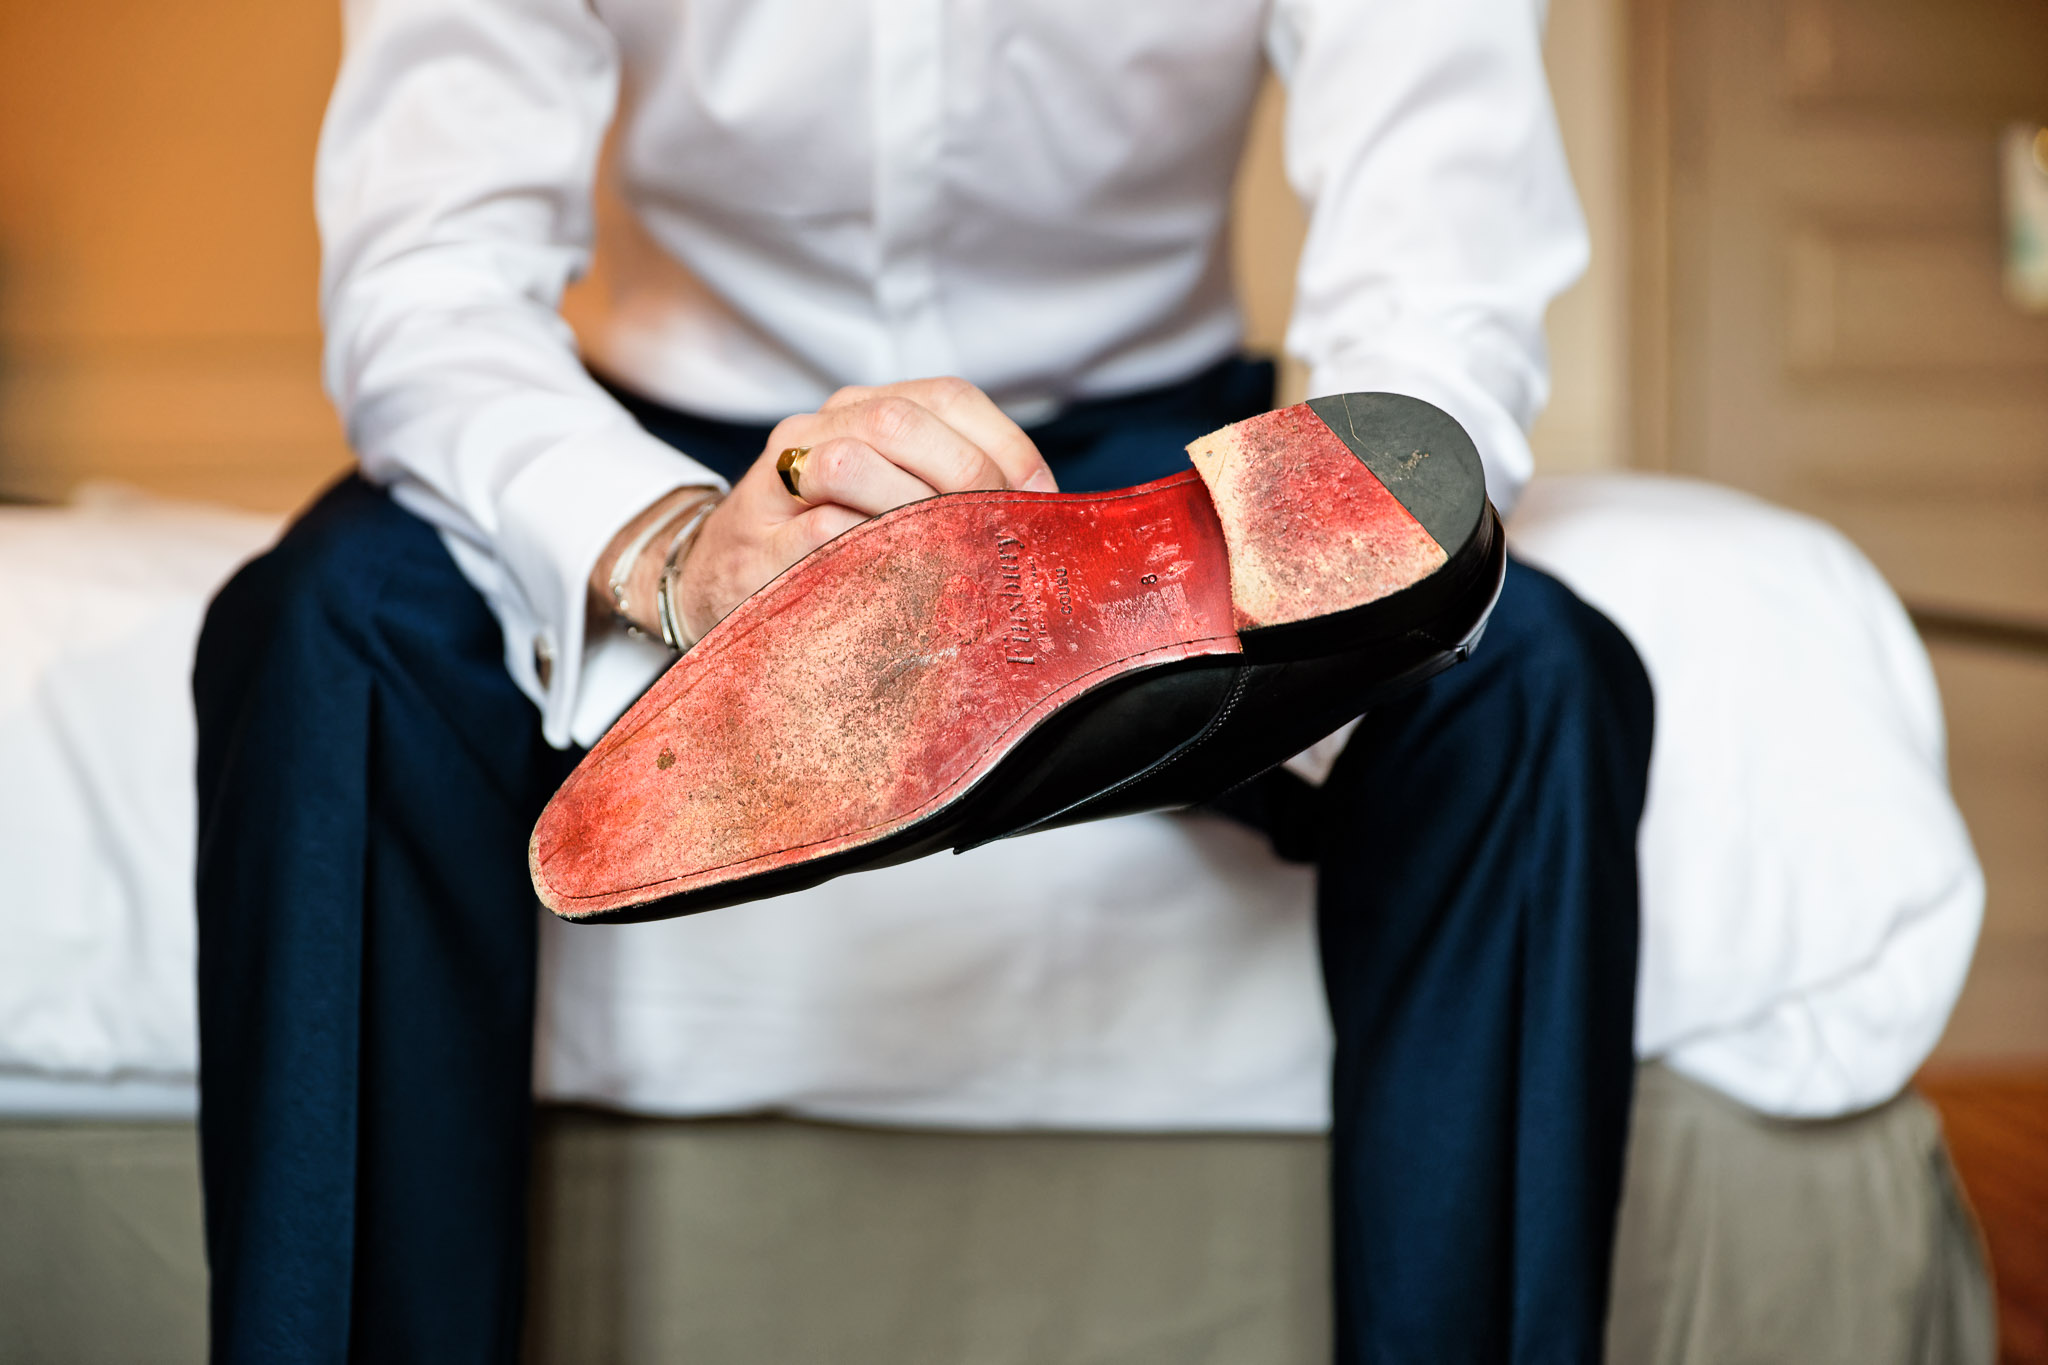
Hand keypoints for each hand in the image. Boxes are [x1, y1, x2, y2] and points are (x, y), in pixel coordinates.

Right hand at [668, 377, 1056, 641]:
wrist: (714, 585)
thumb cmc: (827, 550)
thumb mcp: (892, 505)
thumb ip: (955, 495)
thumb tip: (1047, 517)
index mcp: (863, 409)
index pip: (948, 397)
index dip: (1007, 445)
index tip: (1043, 501)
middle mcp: (818, 428)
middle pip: (902, 422)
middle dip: (967, 478)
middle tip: (999, 534)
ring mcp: (779, 482)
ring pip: (853, 460)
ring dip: (915, 511)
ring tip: (952, 555)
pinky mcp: (755, 542)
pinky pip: (819, 535)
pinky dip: (870, 556)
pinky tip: (904, 585)